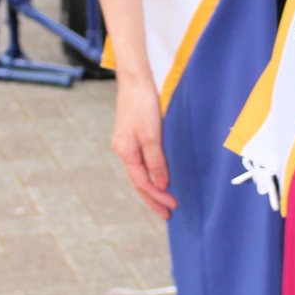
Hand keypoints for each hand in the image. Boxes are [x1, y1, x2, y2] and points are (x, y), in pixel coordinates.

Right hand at [112, 72, 176, 219]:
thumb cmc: (142, 104)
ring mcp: (126, 144)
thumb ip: (156, 161)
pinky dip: (149, 175)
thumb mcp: (152, 134)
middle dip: (152, 199)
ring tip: (163, 202)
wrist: (135, 80)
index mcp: (125, 152)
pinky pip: (140, 163)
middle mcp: (123, 150)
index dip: (157, 196)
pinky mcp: (132, 137)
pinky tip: (156, 179)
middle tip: (167, 214)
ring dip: (151, 189)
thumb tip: (161, 184)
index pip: (142, 183)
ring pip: (138, 174)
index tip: (172, 206)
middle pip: (138, 183)